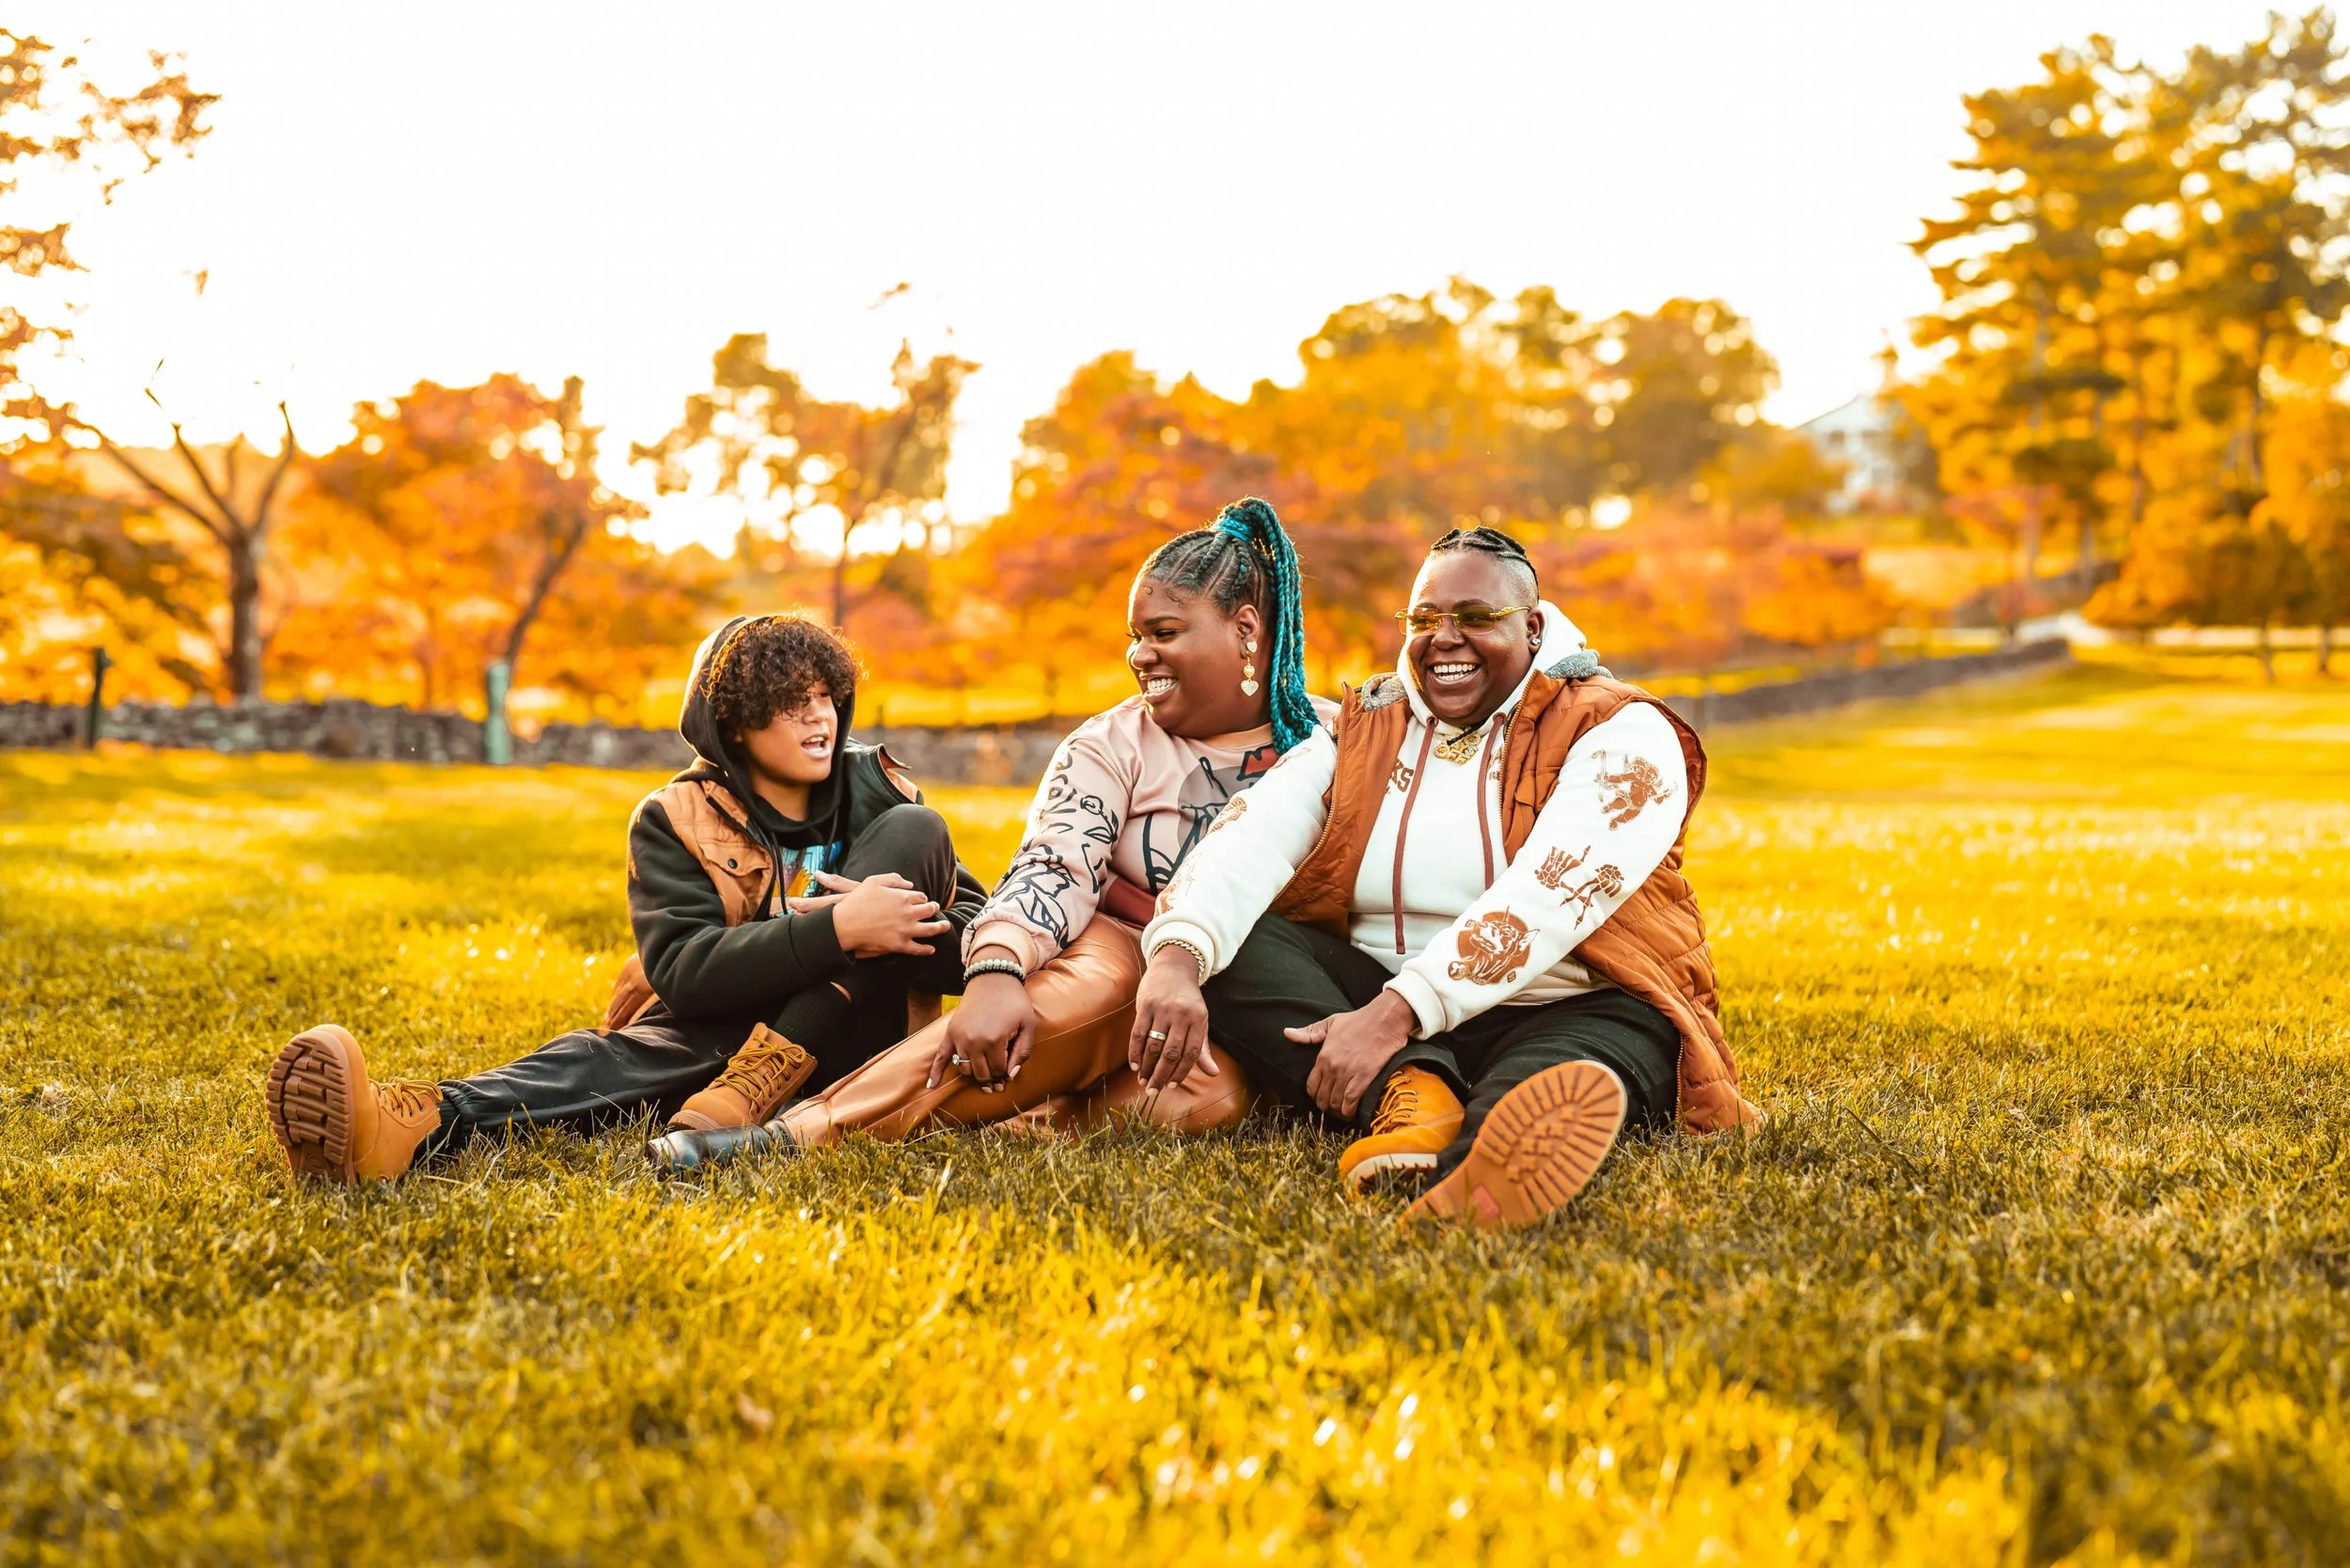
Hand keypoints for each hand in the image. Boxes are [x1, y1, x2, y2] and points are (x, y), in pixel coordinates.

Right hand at [807, 870, 950, 957]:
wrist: (845, 923)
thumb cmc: (857, 901)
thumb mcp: (874, 881)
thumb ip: (894, 879)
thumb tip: (910, 884)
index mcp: (904, 897)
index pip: (921, 897)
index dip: (923, 899)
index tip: (923, 900)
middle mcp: (909, 913)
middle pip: (929, 911)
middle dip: (934, 909)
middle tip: (936, 909)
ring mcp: (906, 930)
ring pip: (930, 929)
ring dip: (940, 927)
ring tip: (945, 926)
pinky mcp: (900, 945)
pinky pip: (918, 949)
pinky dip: (927, 950)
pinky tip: (931, 949)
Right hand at [929, 969, 1033, 1091]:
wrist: (993, 978)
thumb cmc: (1014, 1002)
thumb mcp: (1028, 1025)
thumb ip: (1023, 1053)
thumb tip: (1010, 1075)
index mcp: (994, 1041)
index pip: (998, 1071)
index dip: (1006, 1072)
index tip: (1010, 1068)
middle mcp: (974, 1042)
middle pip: (981, 1074)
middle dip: (992, 1078)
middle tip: (999, 1079)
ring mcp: (959, 1038)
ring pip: (965, 1070)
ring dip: (975, 1075)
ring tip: (985, 1077)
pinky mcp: (950, 1032)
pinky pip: (940, 1056)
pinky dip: (935, 1072)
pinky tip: (932, 1086)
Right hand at [1128, 944, 1219, 1093]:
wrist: (1173, 967)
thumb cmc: (1188, 1000)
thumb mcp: (1200, 1021)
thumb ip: (1203, 1048)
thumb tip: (1214, 1074)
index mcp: (1199, 1020)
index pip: (1190, 1053)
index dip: (1181, 1072)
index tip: (1171, 1085)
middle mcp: (1181, 1015)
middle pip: (1171, 1052)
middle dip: (1161, 1075)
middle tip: (1153, 1090)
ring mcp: (1163, 1010)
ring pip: (1153, 1045)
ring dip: (1146, 1066)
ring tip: (1142, 1081)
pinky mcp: (1146, 1005)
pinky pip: (1138, 1033)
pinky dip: (1135, 1051)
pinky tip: (1134, 1065)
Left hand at [1296, 989, 1415, 1119]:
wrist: (1385, 1020)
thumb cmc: (1359, 1020)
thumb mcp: (1330, 1022)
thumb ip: (1309, 1032)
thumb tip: (1287, 1033)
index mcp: (1323, 1056)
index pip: (1311, 1086)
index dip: (1314, 1095)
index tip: (1320, 1098)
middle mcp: (1333, 1068)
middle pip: (1322, 1098)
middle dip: (1325, 1106)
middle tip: (1332, 1108)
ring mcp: (1348, 1074)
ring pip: (1335, 1103)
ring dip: (1337, 1111)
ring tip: (1341, 1112)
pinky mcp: (1364, 1078)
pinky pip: (1351, 1102)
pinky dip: (1349, 1112)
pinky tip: (1350, 1113)